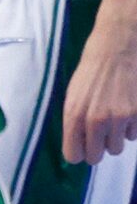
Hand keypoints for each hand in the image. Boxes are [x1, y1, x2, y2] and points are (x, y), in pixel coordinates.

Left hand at [63, 0, 136, 163]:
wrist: (118, 46)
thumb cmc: (92, 70)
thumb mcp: (73, 95)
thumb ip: (74, 122)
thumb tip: (78, 146)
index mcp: (74, 116)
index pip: (74, 156)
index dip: (79, 152)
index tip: (82, 147)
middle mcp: (96, 121)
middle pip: (97, 157)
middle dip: (98, 148)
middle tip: (99, 134)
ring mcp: (119, 118)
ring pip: (117, 147)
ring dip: (115, 137)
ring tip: (114, 116)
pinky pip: (134, 136)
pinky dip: (131, 127)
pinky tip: (128, 109)